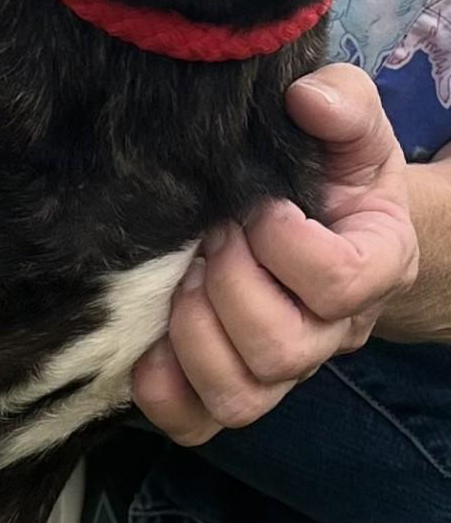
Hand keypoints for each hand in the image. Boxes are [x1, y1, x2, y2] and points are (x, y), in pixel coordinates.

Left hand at [131, 66, 418, 443]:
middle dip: (228, 286)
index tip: (256, 204)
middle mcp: (331, 332)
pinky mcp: (226, 387)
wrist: (311, 220)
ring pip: (241, 396)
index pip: (340, 283)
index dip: (285, 245)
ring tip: (181, 280)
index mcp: (374, 264)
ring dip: (194, 336)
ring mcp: (279, 370)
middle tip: (209, 238)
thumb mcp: (347, 130)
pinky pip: (196, 423)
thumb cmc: (326, 172)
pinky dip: (163, 392)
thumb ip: (342, 105)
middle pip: (283, 349)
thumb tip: (308, 98)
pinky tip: (149, 344)